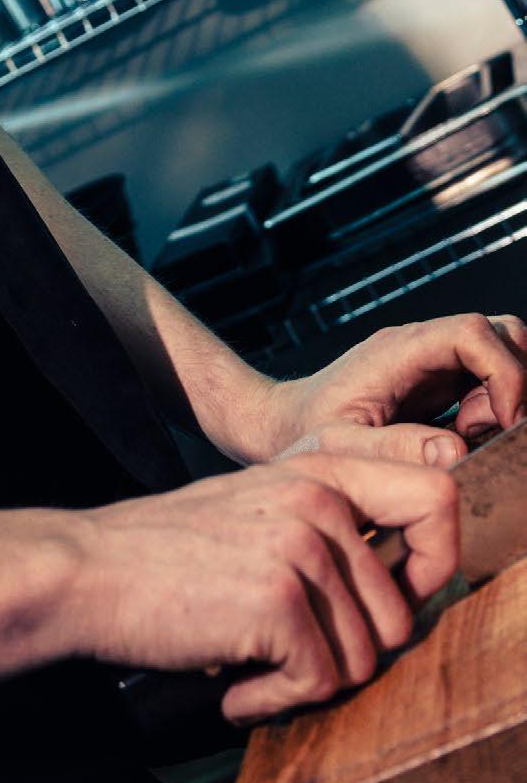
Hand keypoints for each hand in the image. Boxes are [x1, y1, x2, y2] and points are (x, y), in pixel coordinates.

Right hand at [67, 450, 459, 723]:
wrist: (82, 572)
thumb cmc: (160, 555)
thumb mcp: (254, 510)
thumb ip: (325, 528)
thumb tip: (405, 592)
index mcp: (319, 472)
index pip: (436, 496)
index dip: (435, 560)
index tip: (390, 604)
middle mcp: (320, 501)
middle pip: (402, 612)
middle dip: (349, 654)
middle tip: (288, 657)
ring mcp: (303, 548)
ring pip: (366, 658)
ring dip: (305, 684)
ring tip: (249, 668)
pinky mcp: (281, 601)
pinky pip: (320, 685)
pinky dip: (272, 702)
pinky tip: (231, 685)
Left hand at [245, 312, 526, 467]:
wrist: (278, 425)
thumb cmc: (301, 432)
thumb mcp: (341, 445)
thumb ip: (395, 447)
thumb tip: (453, 450)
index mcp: (398, 351)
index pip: (474, 332)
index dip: (504, 372)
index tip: (504, 421)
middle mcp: (421, 347)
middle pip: (500, 333)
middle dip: (513, 381)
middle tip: (487, 430)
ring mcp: (432, 362)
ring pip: (500, 353)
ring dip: (503, 395)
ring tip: (470, 433)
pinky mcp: (437, 382)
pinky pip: (486, 380)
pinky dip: (492, 407)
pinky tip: (461, 436)